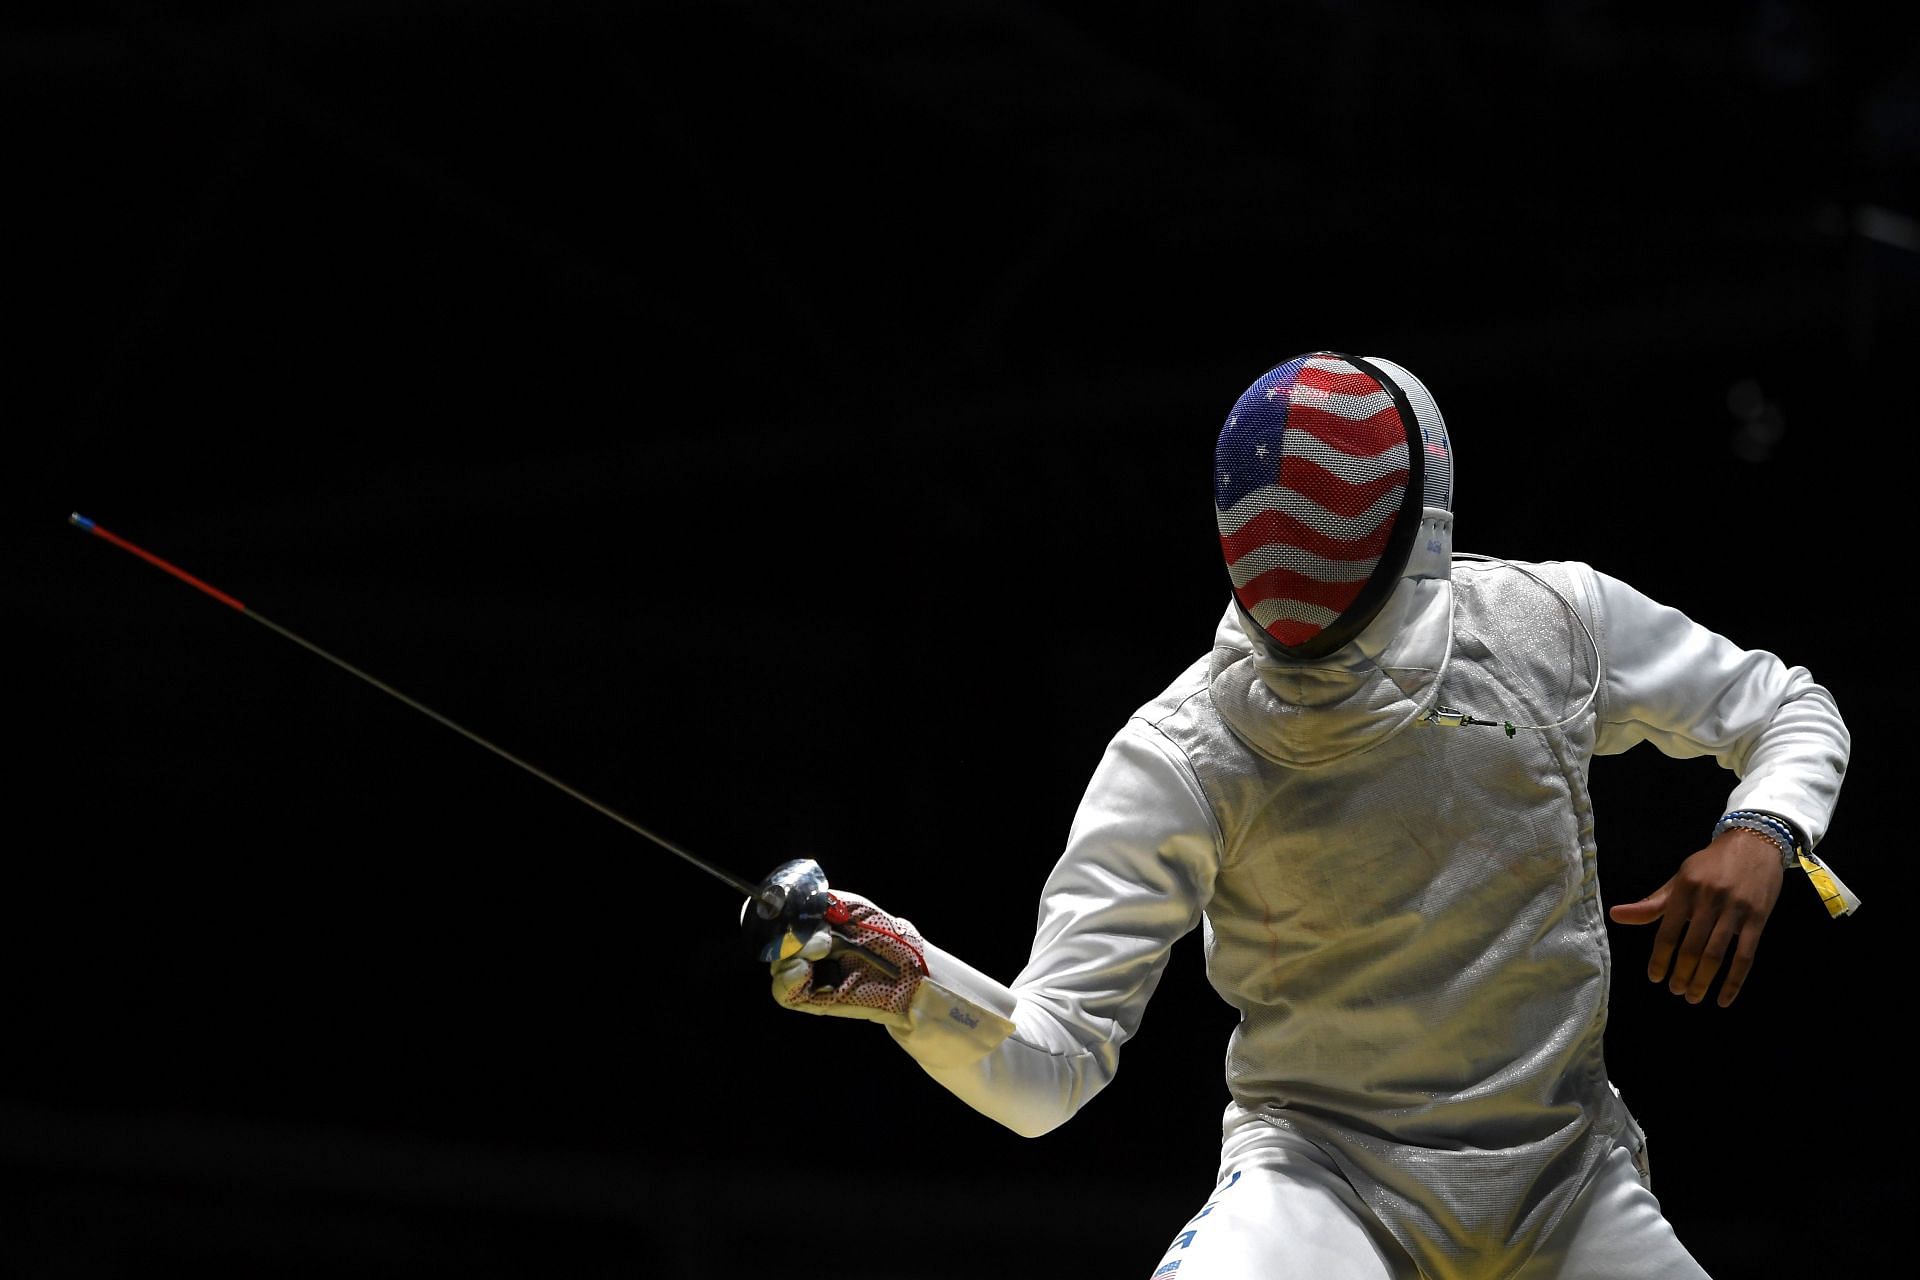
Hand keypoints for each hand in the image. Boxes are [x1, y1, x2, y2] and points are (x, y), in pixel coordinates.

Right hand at [769, 892, 928, 1027]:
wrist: (907, 970)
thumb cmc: (883, 935)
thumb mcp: (851, 907)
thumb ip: (818, 902)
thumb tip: (784, 903)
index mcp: (809, 926)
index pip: (772, 920)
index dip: (762, 914)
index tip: (767, 907)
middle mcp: (802, 950)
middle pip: (771, 944)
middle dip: (788, 936)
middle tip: (822, 936)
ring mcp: (806, 975)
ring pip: (776, 966)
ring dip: (793, 955)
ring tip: (825, 951)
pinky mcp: (811, 1000)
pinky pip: (783, 992)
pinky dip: (789, 978)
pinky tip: (804, 970)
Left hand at [1607, 827, 1784, 1006]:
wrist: (1755, 843)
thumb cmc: (1711, 865)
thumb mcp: (1680, 878)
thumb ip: (1652, 903)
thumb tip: (1616, 916)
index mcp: (1685, 890)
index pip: (1667, 932)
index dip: (1660, 958)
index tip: (1655, 978)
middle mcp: (1709, 900)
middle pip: (1692, 948)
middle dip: (1681, 974)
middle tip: (1675, 991)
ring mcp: (1735, 910)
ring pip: (1717, 954)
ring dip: (1703, 981)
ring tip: (1693, 996)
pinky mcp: (1759, 919)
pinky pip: (1745, 956)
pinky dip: (1734, 981)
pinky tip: (1723, 998)